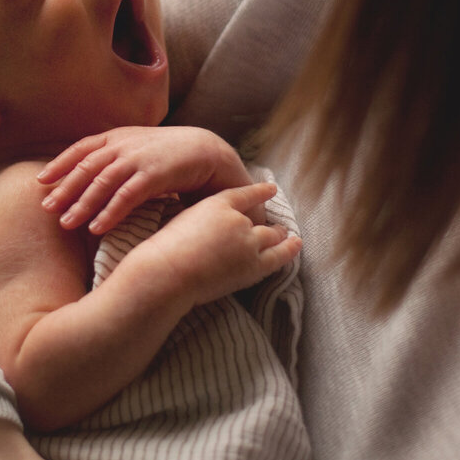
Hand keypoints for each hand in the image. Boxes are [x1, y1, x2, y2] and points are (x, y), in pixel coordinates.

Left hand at [37, 125, 251, 233]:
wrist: (207, 151)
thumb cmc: (168, 155)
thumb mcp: (136, 149)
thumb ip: (113, 158)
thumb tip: (85, 177)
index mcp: (116, 137)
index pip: (80, 149)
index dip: (59, 164)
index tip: (40, 181)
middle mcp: (124, 145)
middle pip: (86, 167)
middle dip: (65, 188)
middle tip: (46, 208)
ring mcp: (139, 158)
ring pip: (102, 182)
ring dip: (82, 204)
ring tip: (66, 223)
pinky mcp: (155, 174)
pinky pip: (127, 196)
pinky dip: (110, 212)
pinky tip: (97, 228)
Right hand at [118, 183, 300, 308]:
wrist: (169, 271)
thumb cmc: (165, 249)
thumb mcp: (181, 222)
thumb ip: (202, 221)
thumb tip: (210, 230)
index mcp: (217, 204)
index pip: (244, 194)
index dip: (259, 191)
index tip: (271, 188)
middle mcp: (237, 220)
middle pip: (260, 220)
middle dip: (272, 224)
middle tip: (281, 227)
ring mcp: (248, 243)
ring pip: (273, 238)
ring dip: (283, 238)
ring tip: (292, 239)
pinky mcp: (253, 266)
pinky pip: (278, 257)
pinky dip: (289, 250)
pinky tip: (295, 247)